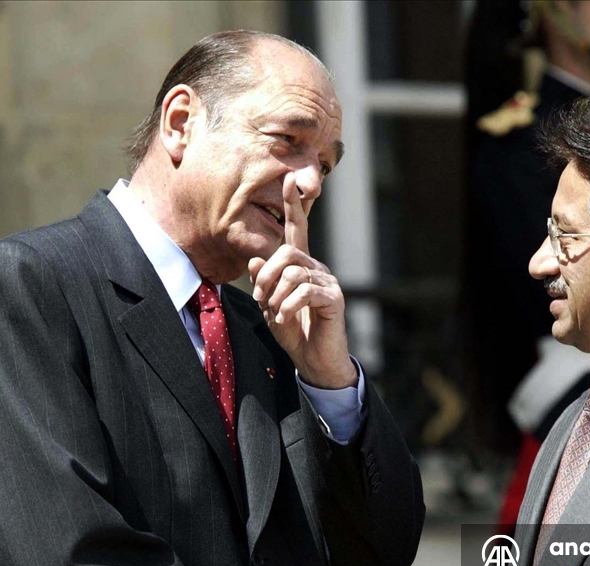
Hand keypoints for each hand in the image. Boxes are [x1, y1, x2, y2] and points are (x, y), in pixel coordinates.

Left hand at [249, 173, 356, 389]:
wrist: (314, 361)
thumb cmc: (294, 332)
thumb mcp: (270, 306)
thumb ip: (263, 283)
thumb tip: (256, 261)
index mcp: (301, 265)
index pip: (297, 230)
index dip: (294, 207)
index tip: (291, 182)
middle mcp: (317, 268)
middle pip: (288, 252)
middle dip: (267, 275)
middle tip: (260, 298)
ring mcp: (328, 281)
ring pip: (294, 273)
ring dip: (276, 295)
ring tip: (275, 313)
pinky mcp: (334, 298)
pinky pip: (305, 291)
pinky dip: (288, 306)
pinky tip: (284, 319)